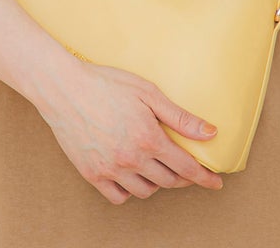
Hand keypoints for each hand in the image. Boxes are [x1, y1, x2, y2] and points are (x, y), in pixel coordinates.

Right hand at [39, 62, 222, 204]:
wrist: (64, 88)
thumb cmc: (106, 84)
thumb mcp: (148, 92)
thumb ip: (180, 117)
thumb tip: (210, 133)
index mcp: (148, 138)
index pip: (186, 167)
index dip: (204, 177)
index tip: (216, 183)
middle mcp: (131, 159)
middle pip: (168, 181)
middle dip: (183, 178)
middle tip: (187, 169)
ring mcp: (110, 169)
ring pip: (145, 191)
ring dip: (157, 182)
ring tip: (157, 166)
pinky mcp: (92, 174)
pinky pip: (119, 196)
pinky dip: (130, 189)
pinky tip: (132, 174)